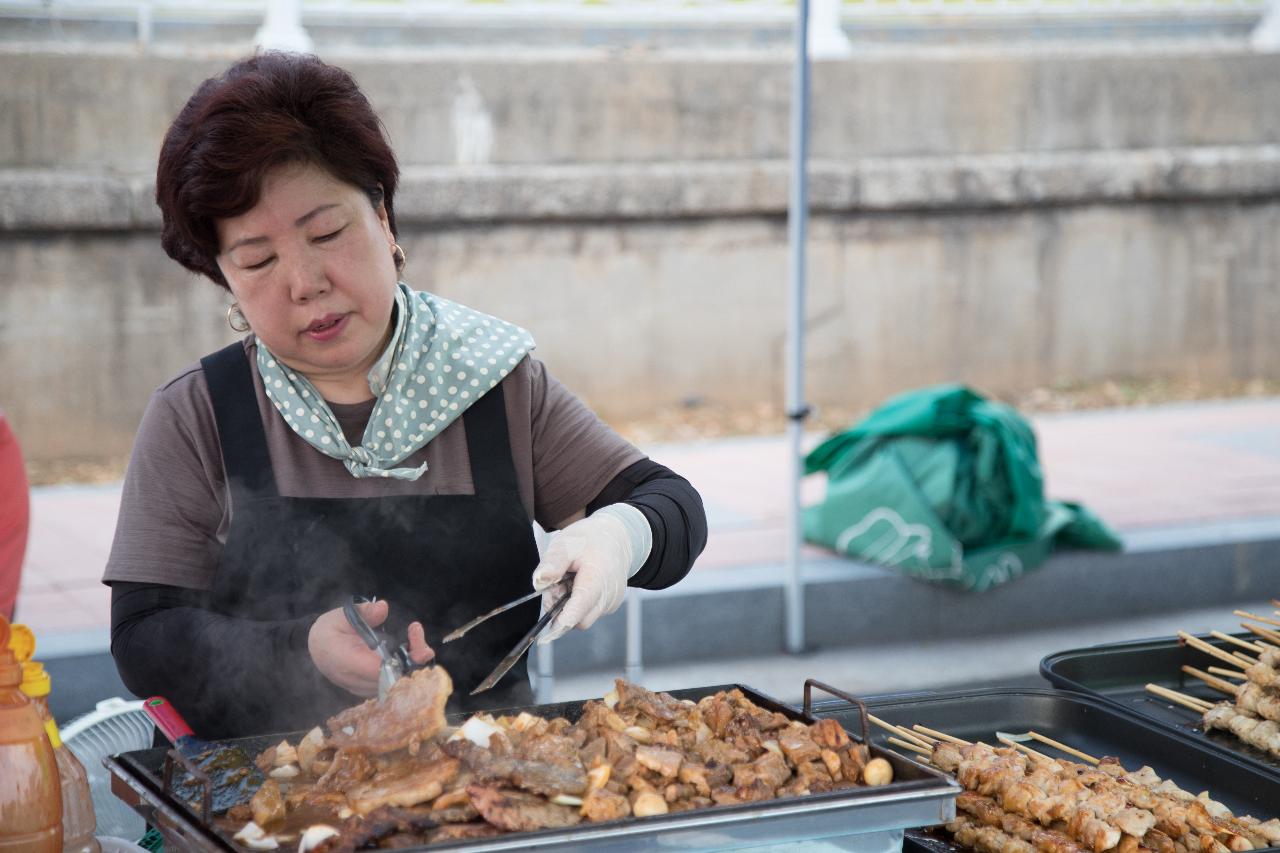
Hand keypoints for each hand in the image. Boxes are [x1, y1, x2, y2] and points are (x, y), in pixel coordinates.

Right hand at [307, 600, 433, 696]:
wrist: (315, 649)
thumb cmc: (328, 631)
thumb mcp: (340, 616)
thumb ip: (361, 613)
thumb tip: (382, 608)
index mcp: (346, 661)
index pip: (379, 672)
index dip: (402, 662)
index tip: (416, 644)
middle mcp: (355, 680)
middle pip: (393, 680)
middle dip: (413, 658)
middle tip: (418, 632)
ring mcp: (363, 687)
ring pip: (395, 684)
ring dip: (412, 660)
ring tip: (415, 633)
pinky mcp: (369, 688)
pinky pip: (392, 683)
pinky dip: (406, 666)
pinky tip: (412, 645)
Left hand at [531, 505, 650, 643]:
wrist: (618, 538)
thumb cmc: (591, 539)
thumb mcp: (566, 542)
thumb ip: (552, 563)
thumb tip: (538, 583)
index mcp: (599, 576)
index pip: (581, 605)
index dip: (564, 621)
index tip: (547, 634)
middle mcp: (610, 595)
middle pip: (579, 619)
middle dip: (561, 610)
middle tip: (556, 585)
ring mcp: (612, 603)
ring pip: (582, 617)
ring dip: (569, 605)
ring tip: (570, 579)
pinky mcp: (610, 606)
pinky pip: (588, 613)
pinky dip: (578, 603)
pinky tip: (580, 584)